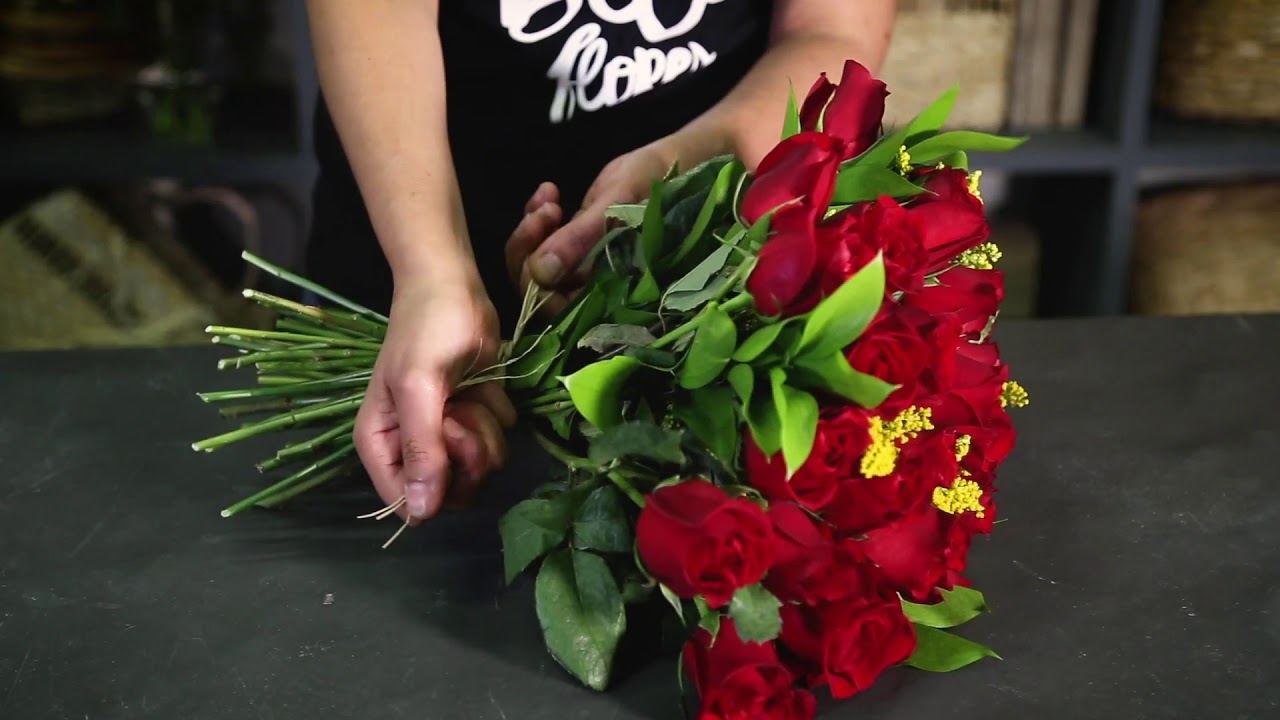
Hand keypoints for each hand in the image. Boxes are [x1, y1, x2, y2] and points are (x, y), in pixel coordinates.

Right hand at [354, 279, 515, 521]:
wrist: (453, 288)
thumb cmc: (427, 330)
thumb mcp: (418, 387)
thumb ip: (421, 448)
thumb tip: (419, 515)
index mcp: (381, 445)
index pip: (407, 503)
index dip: (435, 484)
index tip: (444, 442)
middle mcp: (412, 448)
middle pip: (451, 491)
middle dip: (466, 453)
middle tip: (460, 412)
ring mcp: (447, 435)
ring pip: (481, 467)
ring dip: (484, 428)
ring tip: (469, 392)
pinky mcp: (476, 419)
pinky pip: (499, 439)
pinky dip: (495, 410)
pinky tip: (482, 383)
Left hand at [506, 143, 674, 305]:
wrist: (673, 163)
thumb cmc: (658, 185)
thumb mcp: (619, 206)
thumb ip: (581, 239)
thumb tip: (539, 272)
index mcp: (610, 293)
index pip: (557, 308)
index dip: (538, 284)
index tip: (540, 246)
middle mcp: (594, 287)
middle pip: (539, 289)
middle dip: (529, 251)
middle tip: (543, 214)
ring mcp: (583, 265)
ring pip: (536, 264)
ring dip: (531, 231)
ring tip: (550, 199)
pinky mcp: (577, 243)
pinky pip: (543, 241)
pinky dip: (537, 216)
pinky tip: (550, 189)